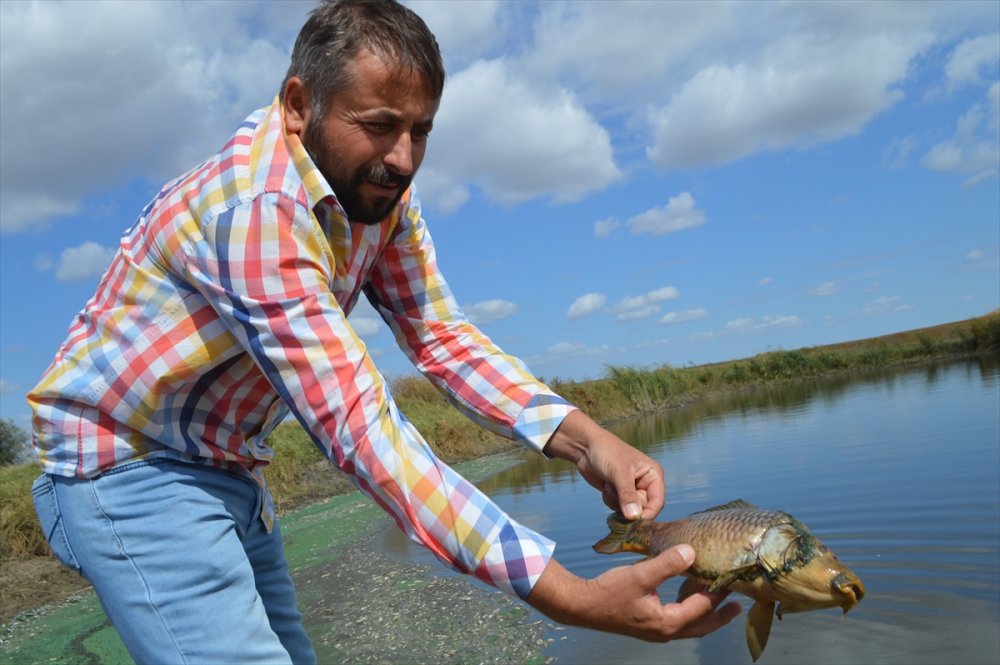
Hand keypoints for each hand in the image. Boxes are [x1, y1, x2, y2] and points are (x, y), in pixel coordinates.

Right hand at [527, 545, 741, 640]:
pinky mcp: (647, 624)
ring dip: (705, 614)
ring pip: (689, 625)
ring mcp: (655, 630)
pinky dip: (688, 611)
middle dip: (719, 615)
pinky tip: (686, 597)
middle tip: (738, 605)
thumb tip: (691, 552)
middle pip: (701, 626)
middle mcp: (664, 631)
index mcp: (667, 622)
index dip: (718, 593)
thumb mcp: (639, 575)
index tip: (731, 580)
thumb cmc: (609, 592)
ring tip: (719, 602)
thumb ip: (666, 564)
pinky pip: (677, 620)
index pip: (701, 608)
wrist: (582, 606)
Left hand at [544, 410, 664, 519]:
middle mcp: (646, 483)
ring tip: (609, 485)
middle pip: (643, 509)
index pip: (658, 502)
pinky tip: (605, 486)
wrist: (586, 447)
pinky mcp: (619, 494)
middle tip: (614, 490)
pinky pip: (618, 508)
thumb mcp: (619, 472)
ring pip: (629, 511)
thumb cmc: (607, 452)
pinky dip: (610, 500)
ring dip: (616, 502)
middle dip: (626, 504)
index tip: (633, 521)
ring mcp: (632, 489)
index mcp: (653, 475)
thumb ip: (628, 495)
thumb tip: (634, 517)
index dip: (648, 513)